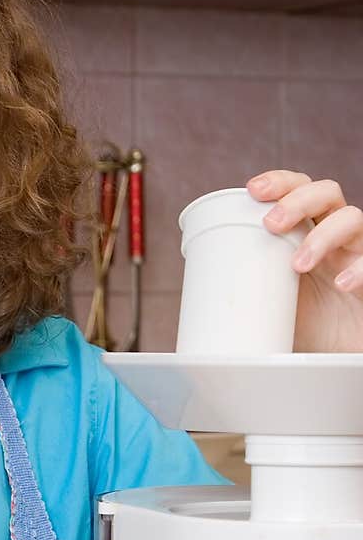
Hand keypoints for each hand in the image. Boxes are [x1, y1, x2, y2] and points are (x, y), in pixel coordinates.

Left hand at [247, 171, 362, 351]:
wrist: (333, 357)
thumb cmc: (302, 326)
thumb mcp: (267, 302)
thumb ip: (243, 290)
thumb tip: (193, 297)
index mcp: (307, 232)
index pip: (299, 189)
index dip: (280, 182)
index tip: (252, 190)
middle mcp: (334, 236)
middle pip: (325, 192)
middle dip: (296, 200)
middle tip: (270, 224)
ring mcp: (357, 254)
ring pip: (352, 219)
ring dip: (322, 235)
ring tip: (298, 265)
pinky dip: (360, 269)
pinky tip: (341, 283)